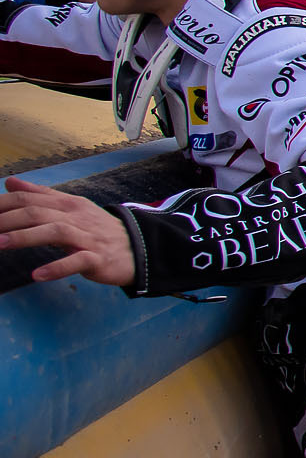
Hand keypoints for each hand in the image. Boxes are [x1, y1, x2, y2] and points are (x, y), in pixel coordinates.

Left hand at [0, 177, 136, 285]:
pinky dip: (57, 267)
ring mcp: (88, 237)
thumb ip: (40, 195)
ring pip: (55, 232)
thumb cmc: (97, 230)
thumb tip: (10, 182)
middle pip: (38, 212)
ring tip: (0, 244)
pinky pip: (77, 261)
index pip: (30, 198)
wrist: (139, 248)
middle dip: (7, 219)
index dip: (3, 203)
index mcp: (68, 204)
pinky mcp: (98, 258)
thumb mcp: (70, 208)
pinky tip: (38, 275)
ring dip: (26, 237)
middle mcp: (77, 217)